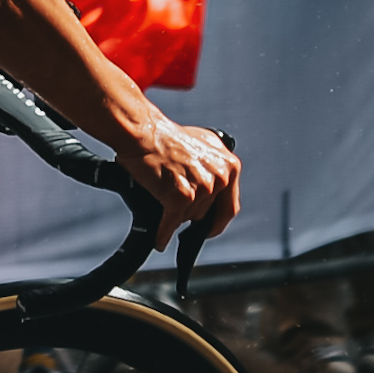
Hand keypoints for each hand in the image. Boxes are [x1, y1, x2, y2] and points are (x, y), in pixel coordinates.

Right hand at [118, 116, 241, 233]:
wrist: (143, 132)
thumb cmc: (165, 136)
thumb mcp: (202, 146)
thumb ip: (214, 168)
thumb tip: (214, 188)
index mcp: (230, 166)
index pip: (229, 207)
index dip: (218, 222)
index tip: (209, 228)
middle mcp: (220, 178)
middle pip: (206, 213)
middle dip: (190, 212)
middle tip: (176, 206)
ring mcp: (202, 189)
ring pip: (189, 217)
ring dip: (174, 215)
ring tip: (161, 200)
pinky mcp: (181, 197)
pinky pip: (171, 224)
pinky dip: (163, 234)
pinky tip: (159, 240)